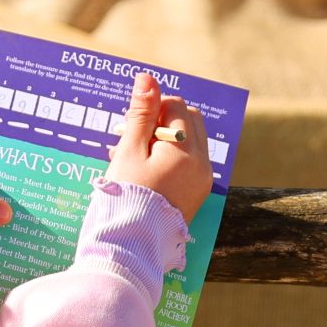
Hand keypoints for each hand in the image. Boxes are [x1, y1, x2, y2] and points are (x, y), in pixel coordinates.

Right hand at [106, 74, 212, 222]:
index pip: (177, 106)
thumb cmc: (124, 198)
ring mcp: (202, 181)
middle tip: (133, 138)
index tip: (130, 128)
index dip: (151, 109)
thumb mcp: (129, 152)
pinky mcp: (197, 195)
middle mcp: (202, 165)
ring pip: (191, 140)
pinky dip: (172, 157)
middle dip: (163, 120)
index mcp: (186, 151)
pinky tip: (145, 171)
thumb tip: (147, 78)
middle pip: (190, 120)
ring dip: (167, 138)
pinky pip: (190, 162)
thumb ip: (140, 114)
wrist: (129, 248)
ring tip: (135, 156)